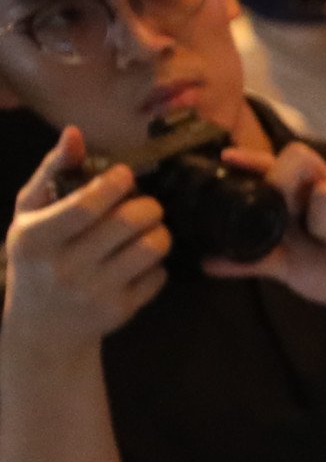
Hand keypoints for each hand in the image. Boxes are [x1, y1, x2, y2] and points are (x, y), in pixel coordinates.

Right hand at [4, 132, 174, 352]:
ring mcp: (94, 291)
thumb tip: (75, 134)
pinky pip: (158, 276)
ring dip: (159, 232)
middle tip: (145, 205)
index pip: (85, 206)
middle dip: (148, 206)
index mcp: (35, 237)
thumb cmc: (36, 257)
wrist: (42, 326)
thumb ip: (52, 172)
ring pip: (152, 248)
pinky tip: (140, 262)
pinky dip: (156, 264)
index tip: (126, 175)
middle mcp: (64, 266)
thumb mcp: (29, 214)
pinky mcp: (120, 311)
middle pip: (128, 223)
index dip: (115, 184)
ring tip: (148, 229)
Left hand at [208, 142, 325, 322]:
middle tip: (287, 211)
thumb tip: (206, 264)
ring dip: (323, 226)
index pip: (276, 167)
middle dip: (286, 181)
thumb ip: (252, 261)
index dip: (253, 160)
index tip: (227, 159)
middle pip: (302, 156)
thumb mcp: (288, 267)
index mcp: (304, 199)